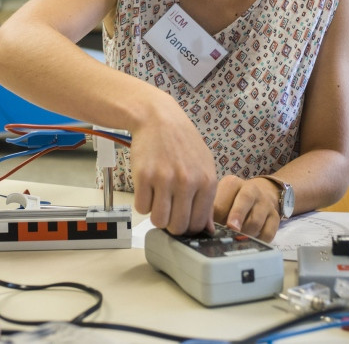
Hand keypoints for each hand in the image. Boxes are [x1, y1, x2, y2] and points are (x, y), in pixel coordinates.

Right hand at [129, 95, 216, 234]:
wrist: (158, 118)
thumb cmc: (183, 142)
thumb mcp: (204, 166)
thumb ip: (207, 199)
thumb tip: (207, 230)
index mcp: (206, 182)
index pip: (198, 223)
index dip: (189, 227)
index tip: (183, 220)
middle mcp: (187, 182)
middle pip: (178, 227)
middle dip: (172, 224)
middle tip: (168, 211)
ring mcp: (164, 179)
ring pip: (158, 221)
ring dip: (156, 215)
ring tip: (158, 200)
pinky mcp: (143, 176)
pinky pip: (141, 208)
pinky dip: (143, 203)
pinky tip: (148, 189)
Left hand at [213, 176, 279, 240]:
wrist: (261, 193)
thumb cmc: (233, 200)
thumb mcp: (221, 199)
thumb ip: (212, 211)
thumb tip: (206, 229)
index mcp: (232, 184)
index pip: (222, 200)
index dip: (214, 217)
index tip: (210, 228)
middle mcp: (251, 189)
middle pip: (244, 201)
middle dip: (236, 216)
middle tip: (230, 229)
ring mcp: (265, 203)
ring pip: (256, 221)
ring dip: (245, 233)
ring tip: (236, 239)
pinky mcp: (275, 216)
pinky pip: (268, 232)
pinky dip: (258, 240)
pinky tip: (251, 242)